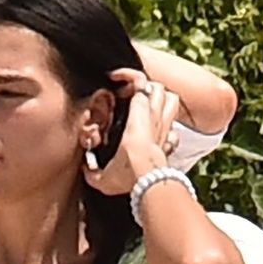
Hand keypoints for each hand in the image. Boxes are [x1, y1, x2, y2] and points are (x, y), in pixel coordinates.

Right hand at [85, 68, 179, 197]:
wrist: (149, 184)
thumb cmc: (129, 173)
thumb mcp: (103, 174)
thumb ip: (92, 170)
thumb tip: (87, 169)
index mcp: (138, 115)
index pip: (139, 83)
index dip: (130, 79)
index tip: (118, 84)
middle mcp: (154, 118)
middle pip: (158, 88)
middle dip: (148, 89)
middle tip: (135, 97)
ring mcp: (165, 130)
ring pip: (173, 100)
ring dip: (163, 101)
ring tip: (150, 108)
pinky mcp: (171, 144)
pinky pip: (175, 129)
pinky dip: (170, 128)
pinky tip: (159, 134)